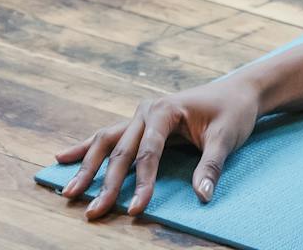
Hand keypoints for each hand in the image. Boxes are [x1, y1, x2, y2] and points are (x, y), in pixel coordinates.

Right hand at [53, 71, 261, 219]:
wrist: (238, 91)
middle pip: (121, 150)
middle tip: (91, 212)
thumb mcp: (227, 138)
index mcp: (165, 109)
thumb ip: (211, 166)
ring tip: (68, 191)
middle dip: (104, 183)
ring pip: (107, 142)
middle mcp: (147, 110)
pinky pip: (109, 136)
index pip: (149, 152)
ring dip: (87, 167)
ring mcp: (141, 115)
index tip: (136, 210)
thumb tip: (202, 196)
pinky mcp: (141, 123)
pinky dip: (86, 147)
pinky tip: (64, 157)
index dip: (141, 182)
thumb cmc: (233, 112)